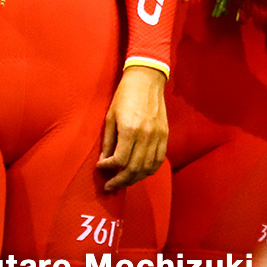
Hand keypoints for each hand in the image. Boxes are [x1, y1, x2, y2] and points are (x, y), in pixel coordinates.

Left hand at [97, 64, 168, 190]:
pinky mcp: (165, 135)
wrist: (147, 80)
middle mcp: (146, 135)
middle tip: (110, 186)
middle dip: (120, 181)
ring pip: (148, 168)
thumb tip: (104, 161)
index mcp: (130, 129)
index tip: (101, 167)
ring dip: (134, 179)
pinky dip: (149, 170)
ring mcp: (158, 136)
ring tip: (124, 182)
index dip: (108, 168)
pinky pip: (159, 160)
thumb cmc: (125, 96)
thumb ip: (108, 141)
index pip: (119, 160)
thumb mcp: (110, 117)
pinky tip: (139, 173)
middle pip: (134, 168)